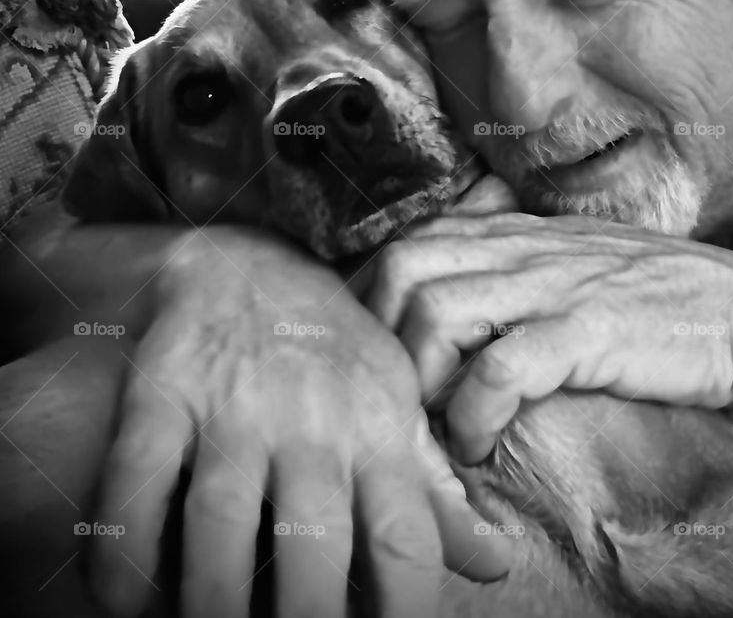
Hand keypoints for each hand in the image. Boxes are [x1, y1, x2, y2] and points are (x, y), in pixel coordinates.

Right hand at [90, 228, 512, 617]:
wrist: (248, 263)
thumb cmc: (334, 351)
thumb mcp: (396, 405)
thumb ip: (435, 490)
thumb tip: (494, 563)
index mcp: (378, 429)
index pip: (407, 540)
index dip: (403, 612)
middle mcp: (312, 421)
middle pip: (314, 548)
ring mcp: (234, 406)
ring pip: (221, 525)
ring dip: (213, 601)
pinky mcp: (164, 392)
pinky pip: (137, 487)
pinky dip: (125, 556)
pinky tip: (127, 600)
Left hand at [367, 213, 732, 481]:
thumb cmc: (653, 305)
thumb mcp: (570, 271)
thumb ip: (511, 272)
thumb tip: (443, 306)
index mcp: (515, 233)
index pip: (409, 243)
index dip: (374, 302)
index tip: (380, 361)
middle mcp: (525, 249)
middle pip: (403, 267)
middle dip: (382, 339)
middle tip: (399, 399)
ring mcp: (557, 284)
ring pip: (437, 312)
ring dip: (420, 382)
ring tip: (438, 427)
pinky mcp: (592, 329)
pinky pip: (501, 367)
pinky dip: (473, 412)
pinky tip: (481, 443)